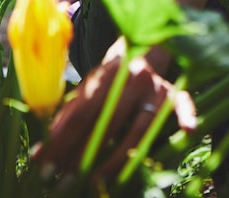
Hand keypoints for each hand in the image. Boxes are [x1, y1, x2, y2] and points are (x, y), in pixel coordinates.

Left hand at [32, 44, 195, 180]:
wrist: (142, 45)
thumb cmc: (109, 78)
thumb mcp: (87, 89)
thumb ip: (66, 115)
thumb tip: (39, 152)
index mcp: (107, 71)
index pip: (81, 111)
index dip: (61, 140)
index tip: (44, 165)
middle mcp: (133, 77)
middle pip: (107, 122)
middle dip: (81, 155)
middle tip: (63, 182)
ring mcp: (157, 86)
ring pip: (139, 128)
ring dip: (113, 160)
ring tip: (92, 182)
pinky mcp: (176, 93)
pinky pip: (185, 104)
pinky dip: (187, 116)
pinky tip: (188, 131)